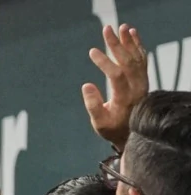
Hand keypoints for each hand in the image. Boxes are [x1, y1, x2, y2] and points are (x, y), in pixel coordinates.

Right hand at [82, 24, 147, 150]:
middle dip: (117, 44)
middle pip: (128, 61)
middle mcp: (138, 87)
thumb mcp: (99, 122)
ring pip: (138, 58)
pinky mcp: (144, 79)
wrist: (133, 132)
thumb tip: (86, 85)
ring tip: (120, 27)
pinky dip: (138, 45)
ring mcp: (143, 82)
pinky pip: (143, 59)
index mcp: (125, 98)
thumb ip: (93, 105)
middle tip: (106, 29)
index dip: (104, 62)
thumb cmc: (112, 128)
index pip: (116, 74)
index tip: (92, 51)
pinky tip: (132, 34)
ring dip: (129, 41)